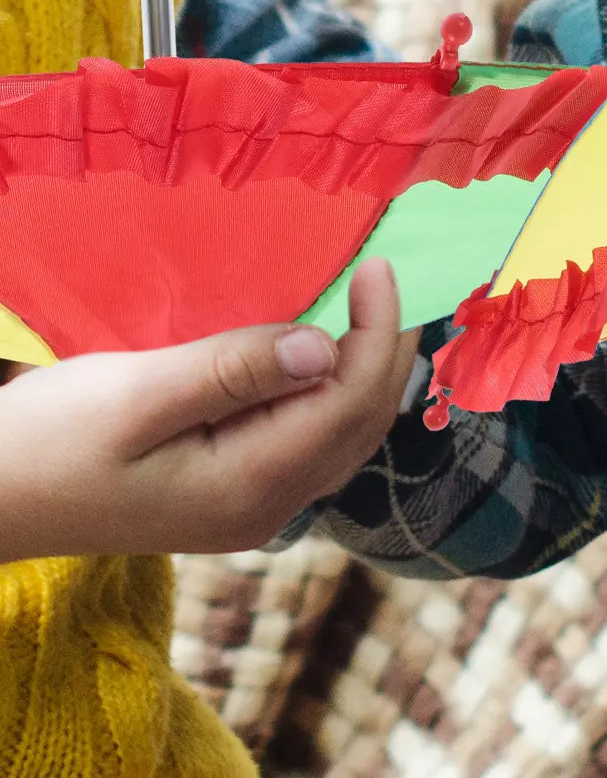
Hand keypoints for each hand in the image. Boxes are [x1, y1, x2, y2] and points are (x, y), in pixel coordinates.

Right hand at [0, 260, 419, 562]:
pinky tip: (325, 357)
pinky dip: (333, 396)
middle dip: (387, 353)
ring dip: (366, 375)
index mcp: (250, 486)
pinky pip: (310, 444)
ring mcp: (253, 509)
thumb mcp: (133, 396)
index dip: (376, 334)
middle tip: (392, 279)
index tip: (379, 268)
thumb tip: (323, 350)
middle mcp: (268, 509)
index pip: (349, 404)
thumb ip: (233, 372)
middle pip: (361, 426)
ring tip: (374, 309)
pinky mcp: (234, 497)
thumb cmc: (43, 444)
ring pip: (343, 439)